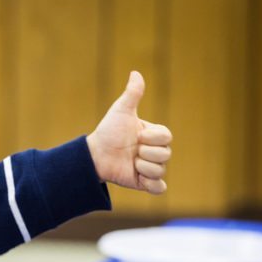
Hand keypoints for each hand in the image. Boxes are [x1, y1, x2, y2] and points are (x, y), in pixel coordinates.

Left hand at [86, 71, 172, 194]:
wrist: (94, 154)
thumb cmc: (109, 131)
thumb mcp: (121, 111)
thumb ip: (132, 94)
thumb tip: (135, 72)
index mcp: (155, 135)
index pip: (167, 137)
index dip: (152, 138)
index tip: (136, 136)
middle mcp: (155, 152)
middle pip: (165, 155)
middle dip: (146, 153)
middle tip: (132, 151)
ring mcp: (150, 168)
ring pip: (161, 171)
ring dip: (143, 167)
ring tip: (130, 162)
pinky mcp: (144, 183)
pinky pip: (159, 188)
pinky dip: (151, 185)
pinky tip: (138, 177)